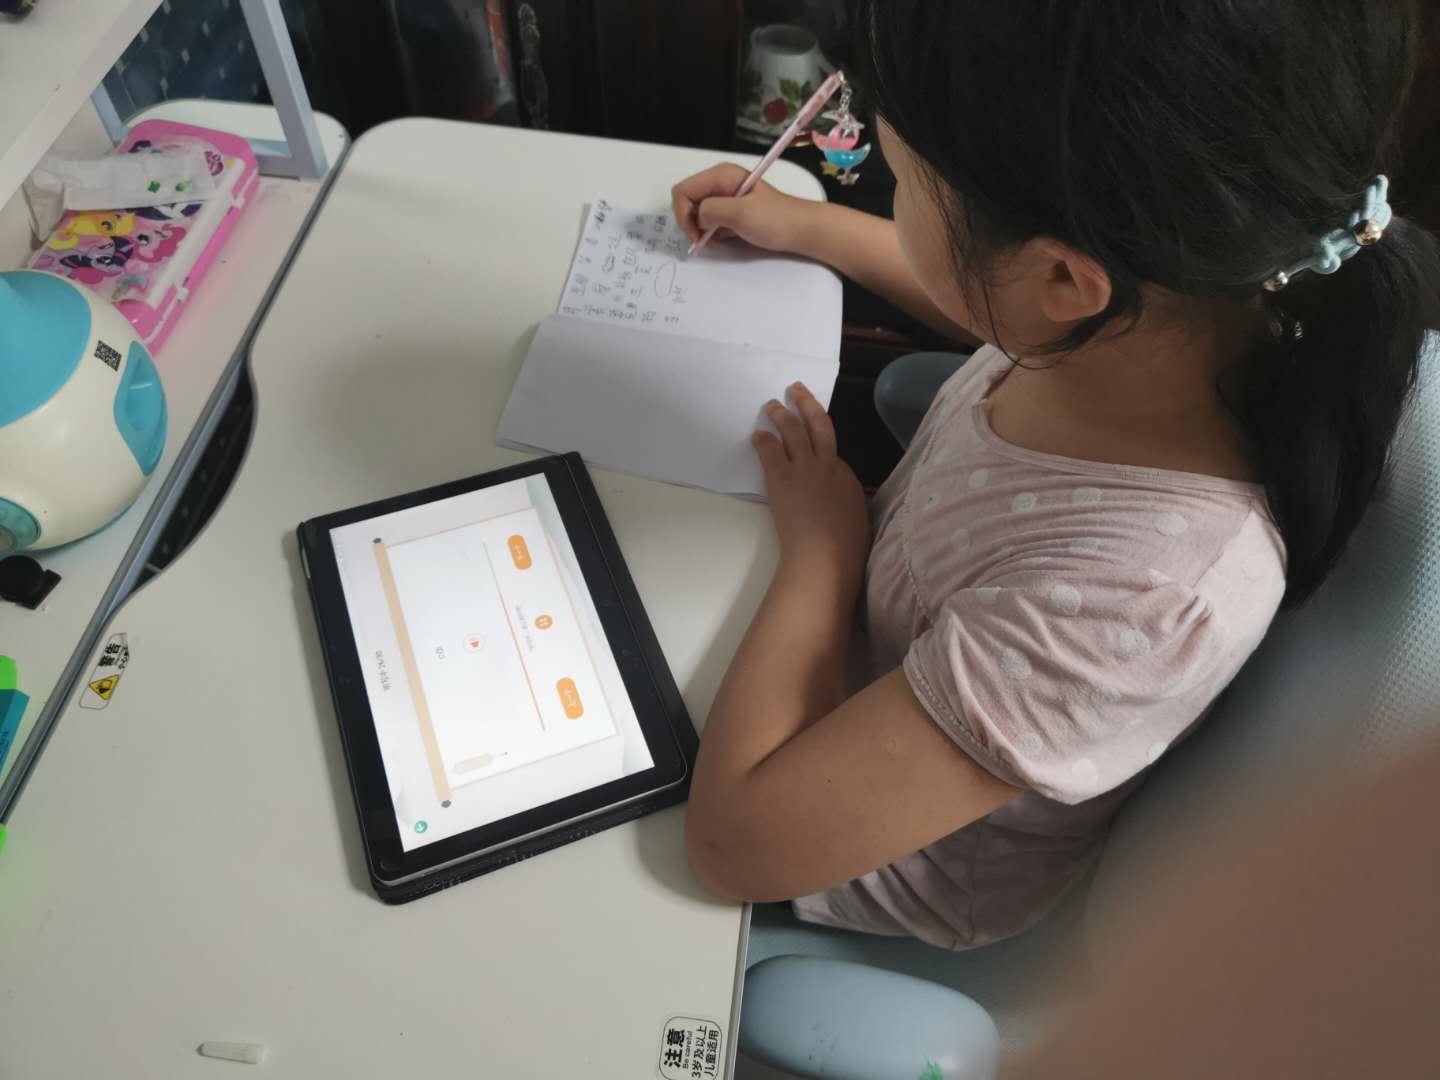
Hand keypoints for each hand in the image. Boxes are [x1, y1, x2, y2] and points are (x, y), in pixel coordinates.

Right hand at [671, 164, 817, 252]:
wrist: (800, 230)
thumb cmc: (776, 219)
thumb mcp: (741, 213)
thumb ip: (712, 210)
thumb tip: (697, 216)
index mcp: (721, 175)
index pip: (683, 190)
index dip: (683, 213)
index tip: (696, 233)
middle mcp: (720, 183)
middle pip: (687, 201)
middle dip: (690, 222)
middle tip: (704, 239)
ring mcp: (725, 198)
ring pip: (696, 213)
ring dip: (700, 229)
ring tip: (716, 240)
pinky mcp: (730, 212)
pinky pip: (709, 221)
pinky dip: (710, 232)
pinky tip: (722, 239)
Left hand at [754, 384, 868, 587]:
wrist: (825, 555)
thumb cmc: (844, 548)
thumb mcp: (855, 517)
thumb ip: (844, 500)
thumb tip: (838, 500)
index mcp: (846, 475)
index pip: (832, 449)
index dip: (820, 439)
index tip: (812, 432)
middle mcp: (827, 463)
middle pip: (818, 424)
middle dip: (807, 403)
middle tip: (796, 389)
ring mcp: (804, 468)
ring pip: (793, 430)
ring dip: (782, 414)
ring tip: (772, 404)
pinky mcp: (781, 477)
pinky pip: (770, 450)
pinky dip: (763, 439)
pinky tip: (757, 434)